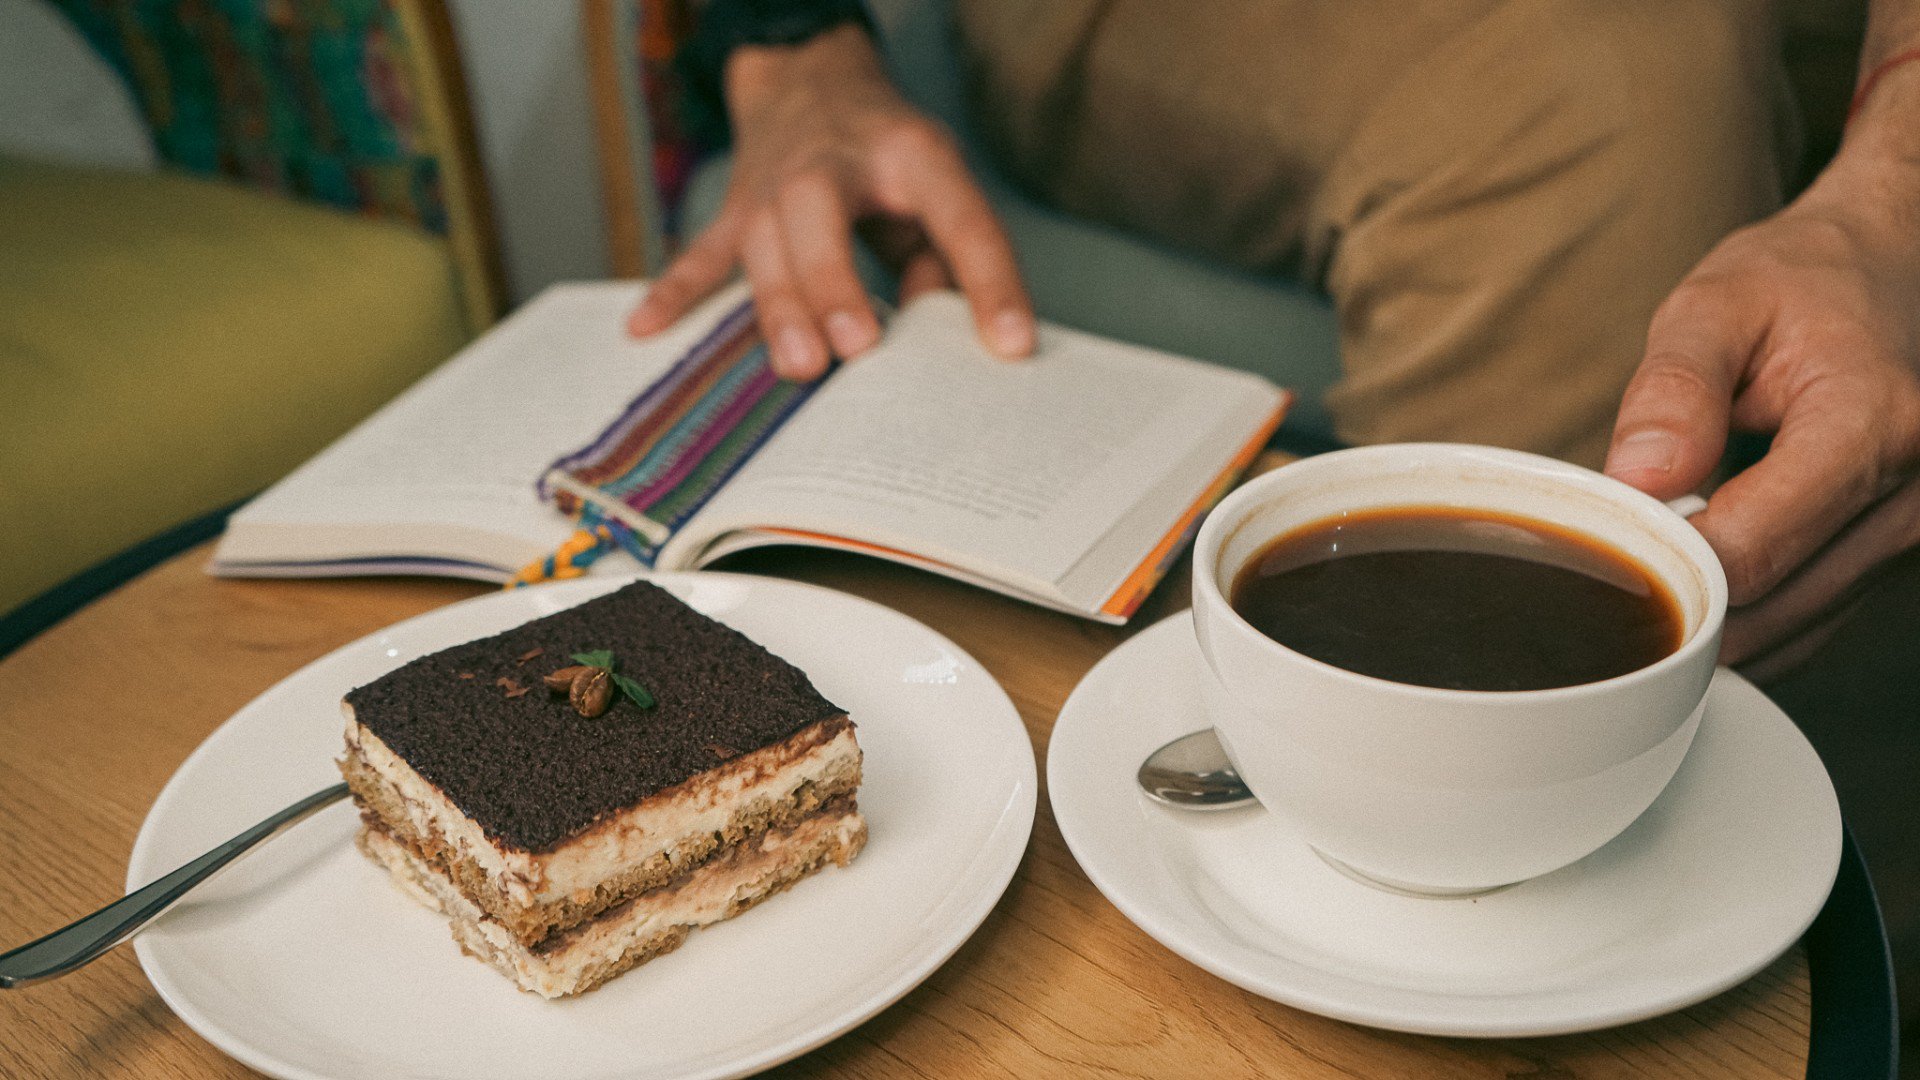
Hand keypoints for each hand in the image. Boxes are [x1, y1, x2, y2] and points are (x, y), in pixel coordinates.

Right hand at [626, 25, 1034, 378]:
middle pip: (821, 215)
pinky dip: (673, 293)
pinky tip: (643, 329)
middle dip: (836, 281)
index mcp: (910, 155)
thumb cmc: (888, 156)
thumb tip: (946, 337)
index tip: (1010, 344)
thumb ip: (951, 260)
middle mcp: (834, 164)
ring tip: (800, 366)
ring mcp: (774, 186)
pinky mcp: (736, 212)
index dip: (989, 280)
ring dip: (779, 306)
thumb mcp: (939, 190)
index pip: (957, 214)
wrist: (810, 80)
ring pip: (764, 244)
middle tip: (857, 346)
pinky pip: (701, 255)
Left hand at [1605, 157, 1919, 677]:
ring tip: (1673, 536)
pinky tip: (1715, 560)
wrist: (1892, 270)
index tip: (1613, 536)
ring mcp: (1917, 536)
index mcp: (1871, 423)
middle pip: (1768, 607)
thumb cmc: (1803, 282)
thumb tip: (1635, 482)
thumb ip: (1672, 391)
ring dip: (1716, 609)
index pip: (1751, 551)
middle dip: (1682, 591)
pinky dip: (1752, 611)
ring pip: (1789, 632)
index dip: (1665, 562)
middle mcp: (1915, 494)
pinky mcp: (1902, 559)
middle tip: (1624, 541)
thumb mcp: (1717, 305)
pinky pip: (1811, 623)